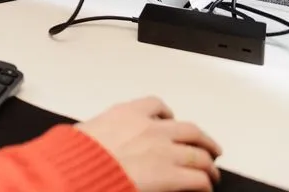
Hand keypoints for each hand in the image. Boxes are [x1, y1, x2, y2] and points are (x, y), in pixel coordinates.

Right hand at [77, 97, 221, 191]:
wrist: (80, 169)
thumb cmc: (77, 153)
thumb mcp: (85, 130)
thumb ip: (102, 130)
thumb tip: (96, 136)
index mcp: (127, 113)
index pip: (156, 105)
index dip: (168, 114)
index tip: (170, 119)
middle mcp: (151, 129)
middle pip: (190, 130)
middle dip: (203, 140)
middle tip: (208, 147)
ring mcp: (164, 152)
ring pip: (200, 155)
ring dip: (209, 165)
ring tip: (211, 172)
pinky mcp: (170, 176)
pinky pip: (198, 178)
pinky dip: (204, 184)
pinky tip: (203, 188)